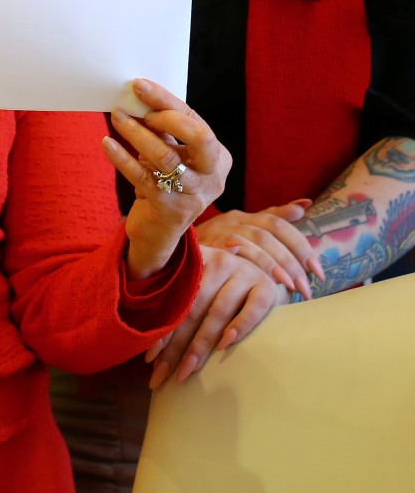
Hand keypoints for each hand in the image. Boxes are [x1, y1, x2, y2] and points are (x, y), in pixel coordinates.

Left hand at [101, 79, 230, 278]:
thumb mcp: (170, 155)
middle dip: (166, 116)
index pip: (195, 120)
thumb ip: (163, 131)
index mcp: (217, 157)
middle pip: (199, 137)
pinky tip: (107, 144)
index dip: (166, 101)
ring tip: (117, 118)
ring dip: (137, 134)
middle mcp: (213, 177)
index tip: (139, 86)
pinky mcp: (169, 210)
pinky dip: (122, 157)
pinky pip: (142, 177)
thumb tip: (138, 97)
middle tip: (135, 107)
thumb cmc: (164, 183)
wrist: (157, 233)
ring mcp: (194, 195)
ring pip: (165, 157)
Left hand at [146, 245, 289, 386]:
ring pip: (217, 313)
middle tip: (161, 375)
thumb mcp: (201, 284)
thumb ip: (178, 304)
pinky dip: (239, 326)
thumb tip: (151, 348)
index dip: (161, 330)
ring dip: (200, 345)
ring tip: (186, 371)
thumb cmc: (224, 286)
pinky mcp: (266, 288)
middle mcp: (220, 262)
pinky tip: (224, 345)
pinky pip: (251, 309)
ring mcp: (244, 273)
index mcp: (197, 260)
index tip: (148, 359)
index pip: (174, 301)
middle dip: (175, 346)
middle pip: (193, 310)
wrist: (271, 270)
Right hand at [196, 204, 324, 299]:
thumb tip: (305, 204)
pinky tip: (260, 280)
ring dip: (273, 265)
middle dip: (292, 260)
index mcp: (244, 217)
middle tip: (307, 287)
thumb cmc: (215, 246)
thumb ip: (274, 218)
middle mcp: (232, 220)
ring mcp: (218, 232)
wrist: (175, 257)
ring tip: (289, 287)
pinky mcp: (205, 246)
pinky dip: (246, 263)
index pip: (278, 223)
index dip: (300, 246)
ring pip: (253, 241)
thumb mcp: (244, 231)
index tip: (318, 271)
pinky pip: (231, 252)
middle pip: (269, 233)